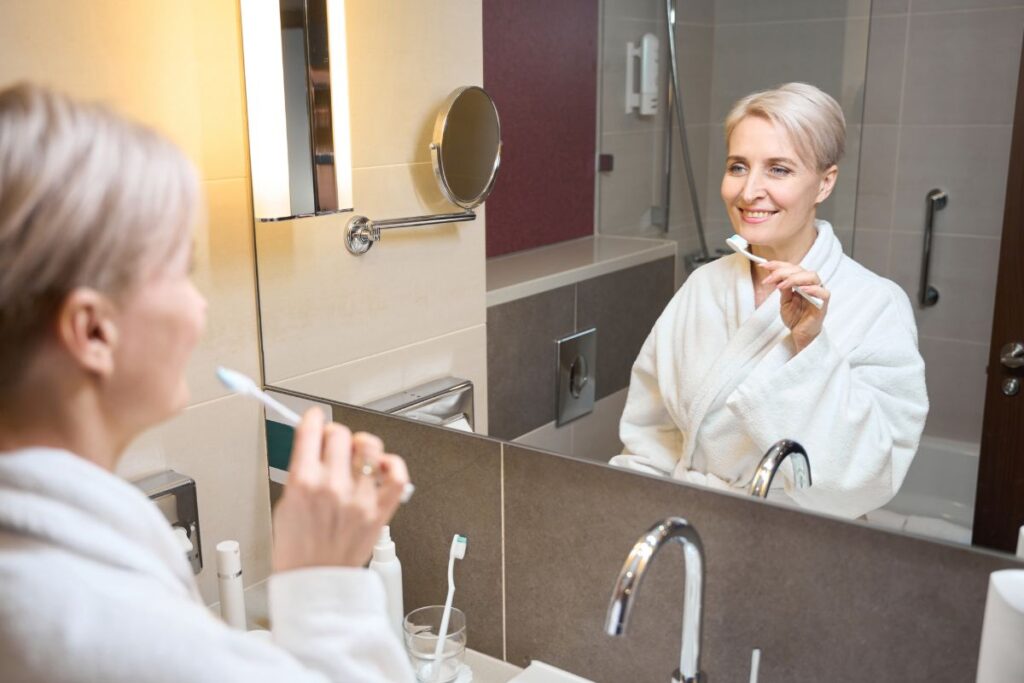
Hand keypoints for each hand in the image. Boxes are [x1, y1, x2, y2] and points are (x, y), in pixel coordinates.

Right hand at [271, 409, 408, 571]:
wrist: (315, 583)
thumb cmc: (297, 551)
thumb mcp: (285, 504)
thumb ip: (300, 472)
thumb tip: (311, 445)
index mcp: (303, 483)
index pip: (311, 431)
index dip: (312, 419)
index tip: (314, 419)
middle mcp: (333, 487)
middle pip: (340, 434)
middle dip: (333, 434)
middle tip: (332, 443)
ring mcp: (360, 499)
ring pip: (370, 447)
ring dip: (361, 446)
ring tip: (356, 455)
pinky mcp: (380, 511)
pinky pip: (397, 476)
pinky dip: (392, 465)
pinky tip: (381, 466)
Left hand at [759, 261, 829, 351]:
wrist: (801, 334)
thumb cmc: (795, 317)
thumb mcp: (784, 300)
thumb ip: (781, 287)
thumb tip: (773, 273)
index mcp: (801, 282)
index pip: (791, 268)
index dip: (778, 265)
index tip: (764, 265)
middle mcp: (811, 285)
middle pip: (800, 270)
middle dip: (782, 271)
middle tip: (769, 278)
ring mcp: (818, 293)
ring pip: (812, 277)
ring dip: (795, 278)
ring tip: (781, 285)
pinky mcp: (823, 304)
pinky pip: (823, 293)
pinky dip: (813, 289)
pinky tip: (801, 289)